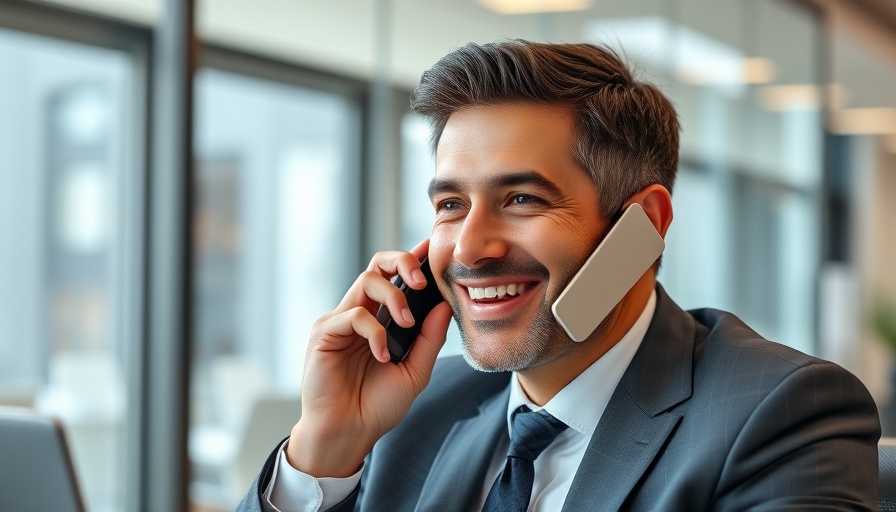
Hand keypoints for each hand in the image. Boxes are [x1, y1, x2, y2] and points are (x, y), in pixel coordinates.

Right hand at [286, 239, 451, 477]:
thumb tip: (445, 304)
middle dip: (402, 262)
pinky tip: (382, 356)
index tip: (431, 249)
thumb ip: (430, 339)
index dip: (411, 260)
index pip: (393, 278)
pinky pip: (353, 315)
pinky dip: (374, 332)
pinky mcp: (324, 333)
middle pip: (376, 265)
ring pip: (366, 281)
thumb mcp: (415, 371)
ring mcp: (339, 322)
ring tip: (407, 325)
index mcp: (379, 320)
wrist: (348, 434)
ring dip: (394, 298)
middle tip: (422, 281)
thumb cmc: (377, 406)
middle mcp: (358, 314)